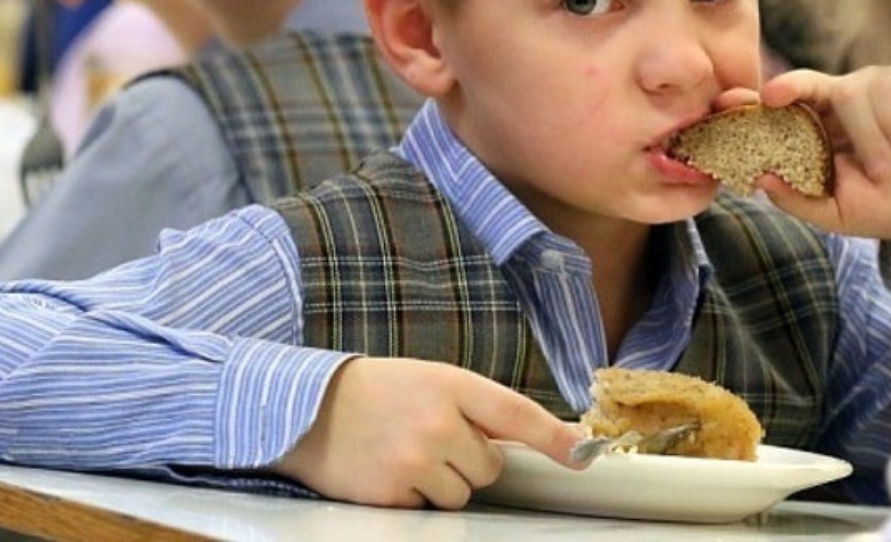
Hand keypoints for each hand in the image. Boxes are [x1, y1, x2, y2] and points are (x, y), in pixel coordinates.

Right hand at [276, 358, 579, 508]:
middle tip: (431, 438)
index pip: (515, 412)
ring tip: (406, 453)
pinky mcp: (390, 494)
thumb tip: (532, 441)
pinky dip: (413, 498)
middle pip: (489, 466)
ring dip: (442, 482)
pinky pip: (426, 510)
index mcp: (450, 384)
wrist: (307, 407)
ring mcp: (412, 460)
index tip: (582, 455)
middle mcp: (435, 422)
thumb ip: (476, 407)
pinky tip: (388, 471)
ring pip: (461, 493)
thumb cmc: (378, 392)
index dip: (553, 436)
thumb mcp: (430, 380)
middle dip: (468, 460)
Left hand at [755, 64, 890, 242]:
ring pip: (851, 93)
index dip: (764, 100)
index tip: (748, 101)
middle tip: (774, 97)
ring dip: (866, 138)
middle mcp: (844, 103)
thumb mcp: (839, 213)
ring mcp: (876, 88)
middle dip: (790, 87)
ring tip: (884, 170)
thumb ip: (798, 199)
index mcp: (822, 130)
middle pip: (809, 83)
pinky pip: (890, 89)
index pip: (787, 107)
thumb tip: (760, 181)